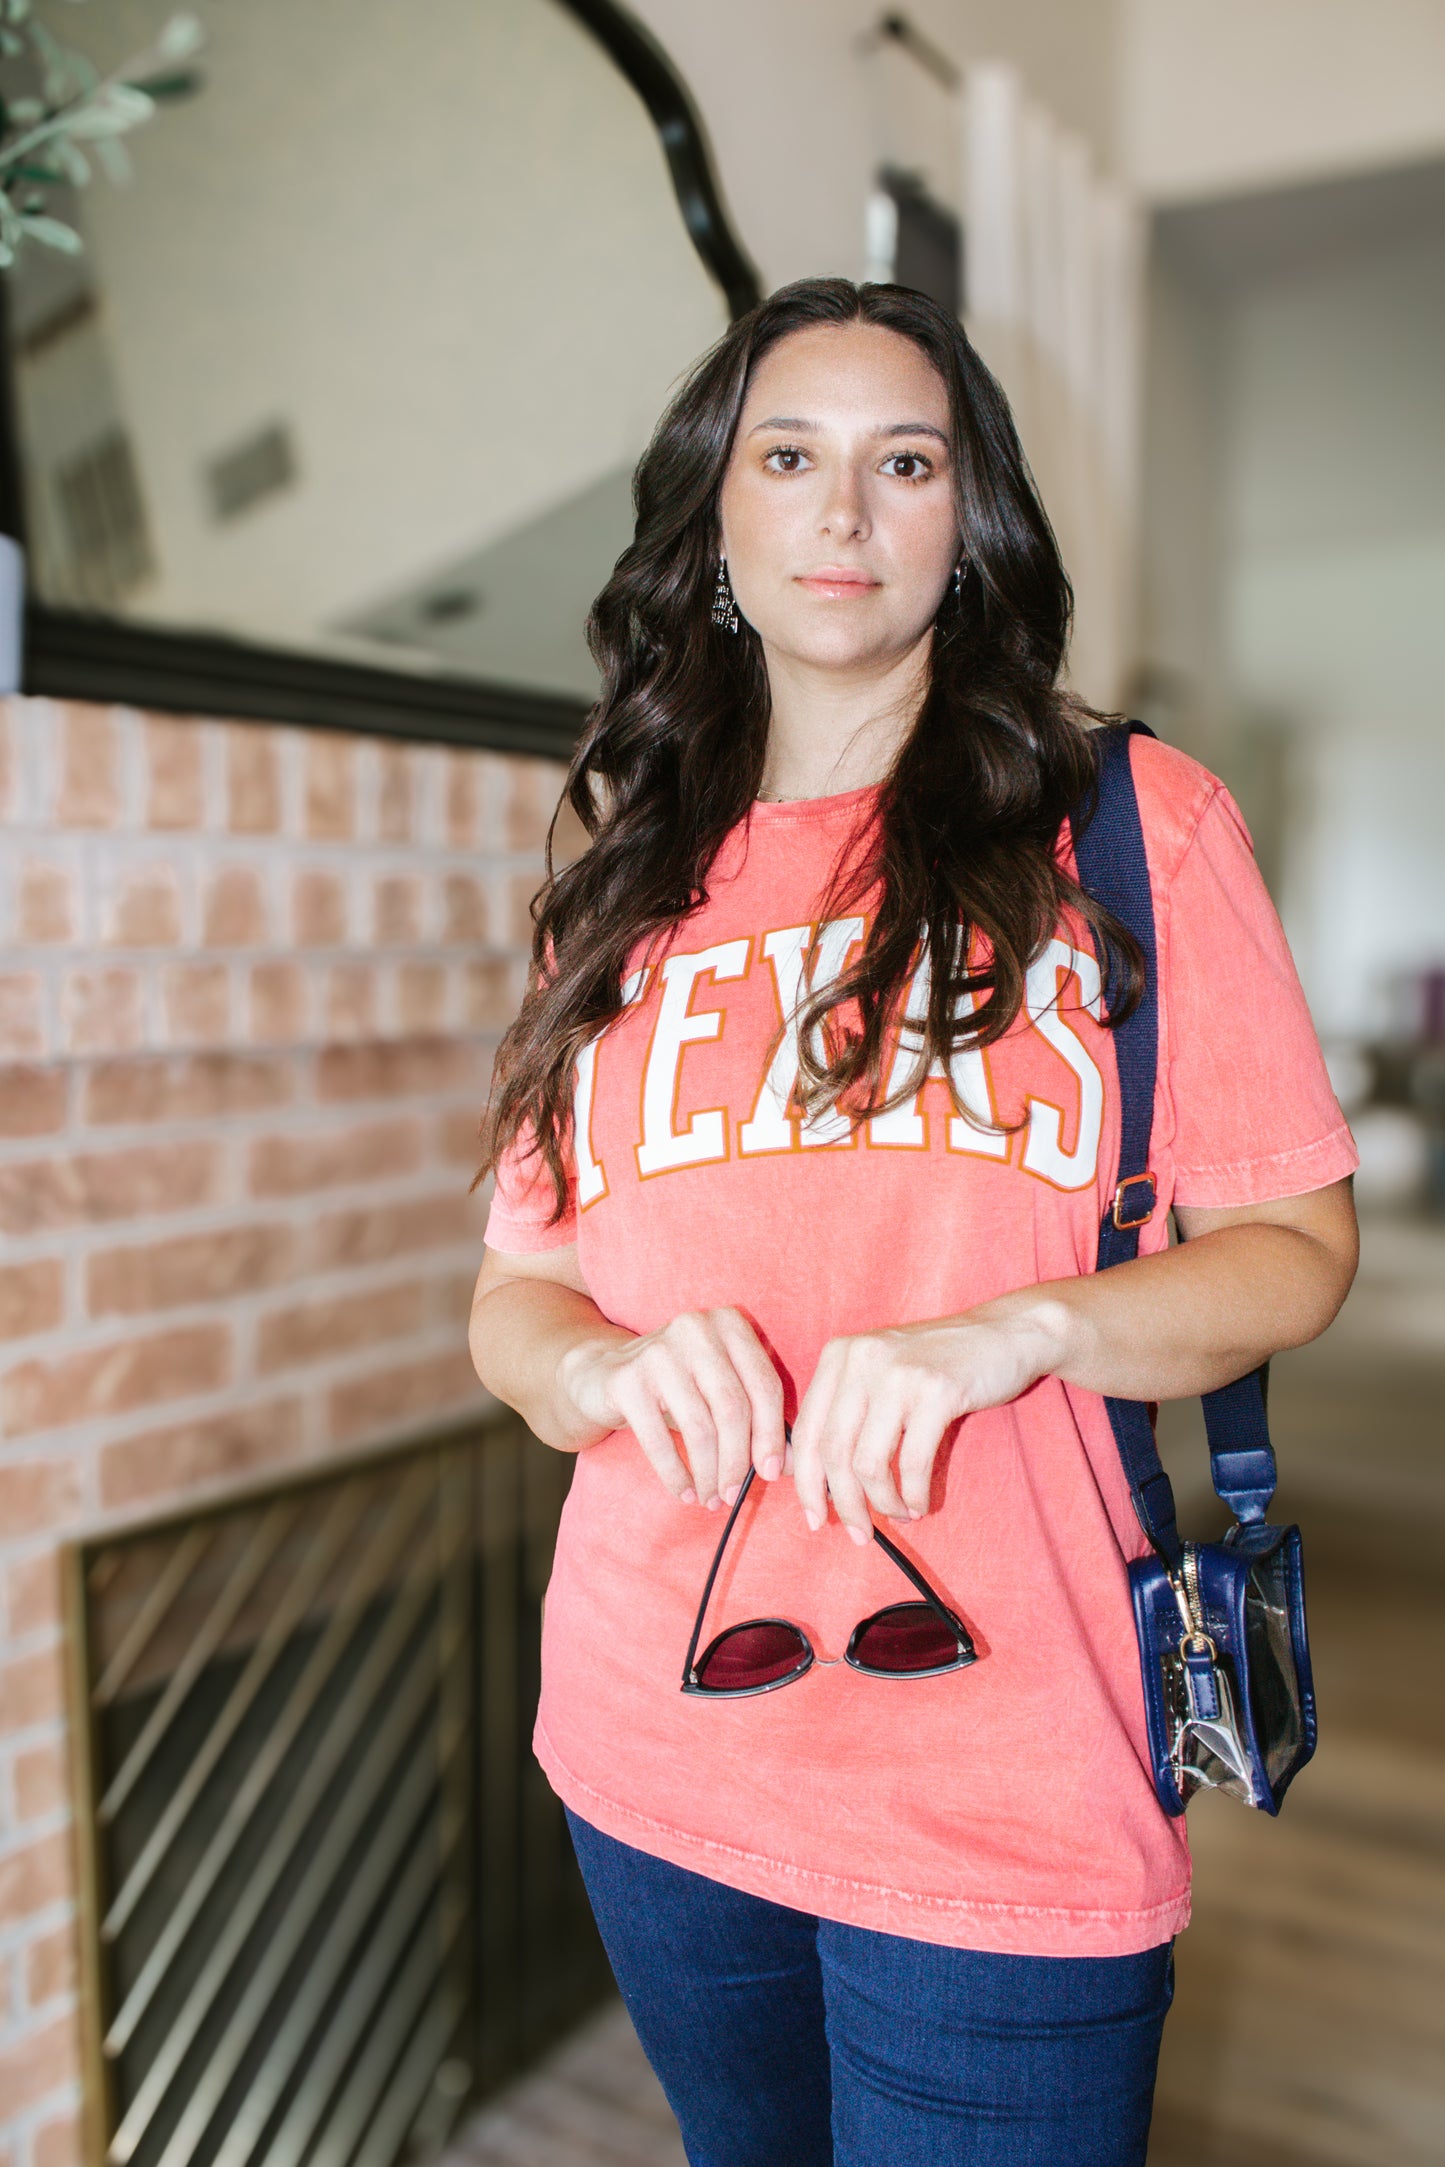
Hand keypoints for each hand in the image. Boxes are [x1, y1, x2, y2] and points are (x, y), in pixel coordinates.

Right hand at [558, 1307, 785, 1509]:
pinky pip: (659, 1440)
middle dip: (738, 1461)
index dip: (771, 1434)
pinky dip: (675, 1474)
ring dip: (709, 1474)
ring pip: (700, 1428)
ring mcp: (658, 1352)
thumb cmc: (676, 1387)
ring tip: (710, 1498)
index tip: (770, 1474)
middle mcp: (695, 1328)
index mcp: (728, 1322)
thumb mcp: (718, 1390)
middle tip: (735, 1495)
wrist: (601, 1374)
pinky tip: (684, 1492)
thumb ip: (756, 1417)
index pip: (764, 1385)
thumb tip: (788, 1464)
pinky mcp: (626, 1380)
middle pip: (733, 1408)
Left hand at [789, 1304, 1068, 1541]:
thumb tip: (805, 1474)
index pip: (805, 1431)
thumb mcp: (878, 1373)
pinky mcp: (937, 1392)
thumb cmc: (937, 1363)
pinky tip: (919, 1504)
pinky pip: (913, 1462)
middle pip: (833, 1451)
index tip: (814, 1517)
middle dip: (842, 1504)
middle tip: (858, 1534)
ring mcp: (899, 1375)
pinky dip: (913, 1494)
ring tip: (897, 1514)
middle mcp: (861, 1360)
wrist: (1004, 1333)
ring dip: (881, 1503)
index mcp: (839, 1356)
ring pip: (868, 1463)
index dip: (804, 1482)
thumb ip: (842, 1412)